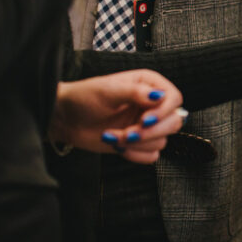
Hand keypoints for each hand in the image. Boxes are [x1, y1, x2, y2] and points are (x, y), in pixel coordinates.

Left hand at [51, 70, 185, 164]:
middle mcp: (152, 105)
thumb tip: (159, 97)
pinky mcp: (140, 143)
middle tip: (128, 133)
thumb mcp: (108, 90)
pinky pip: (152, 155)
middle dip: (150, 132)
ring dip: (136, 143)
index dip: (163, 111)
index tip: (144, 119)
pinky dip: (135, 155)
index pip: (174, 99)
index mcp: (150, 86)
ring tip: (113, 137)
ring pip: (162, 140)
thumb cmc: (84, 98)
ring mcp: (147, 125)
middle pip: (174, 122)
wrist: (66, 119)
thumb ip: (135, 92)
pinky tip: (117, 146)